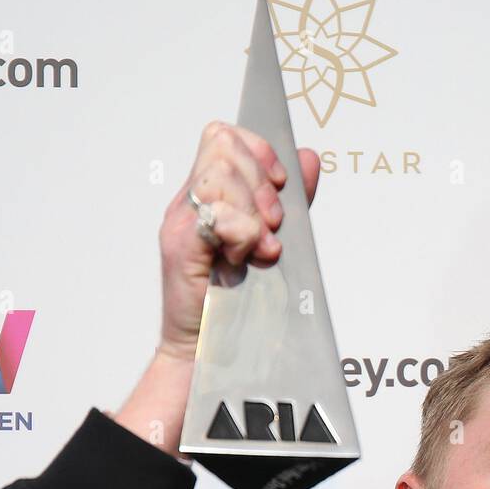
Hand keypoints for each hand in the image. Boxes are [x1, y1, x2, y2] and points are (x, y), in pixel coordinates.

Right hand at [156, 120, 321, 366]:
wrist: (208, 352)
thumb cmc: (234, 304)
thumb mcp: (268, 240)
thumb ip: (289, 199)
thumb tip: (308, 158)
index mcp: (206, 198)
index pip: (224, 135)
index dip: (258, 151)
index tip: (278, 185)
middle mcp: (188, 204)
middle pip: (224, 147)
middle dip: (260, 183)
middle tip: (271, 226)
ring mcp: (181, 223)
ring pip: (221, 177)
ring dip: (253, 213)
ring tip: (259, 249)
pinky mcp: (182, 247)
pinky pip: (219, 215)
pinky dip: (243, 235)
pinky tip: (245, 259)